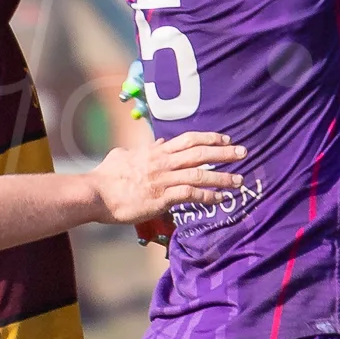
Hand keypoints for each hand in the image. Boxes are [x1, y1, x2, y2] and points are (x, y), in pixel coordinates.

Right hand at [93, 131, 245, 223]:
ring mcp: (163, 179)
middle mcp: (163, 162)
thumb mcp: (125, 155)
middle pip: (199, 153)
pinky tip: (220, 200)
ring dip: (221, 177)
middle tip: (243, 152)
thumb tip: (159, 142)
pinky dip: (208, 196)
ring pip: (199, 174)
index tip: (225, 138)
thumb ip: (145, 149)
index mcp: (156, 152)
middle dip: (223, 152)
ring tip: (239, 180)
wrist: (96, 193)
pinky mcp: (161, 198)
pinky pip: (190, 195)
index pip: (188, 140)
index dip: (209, 138)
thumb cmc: (107, 176)